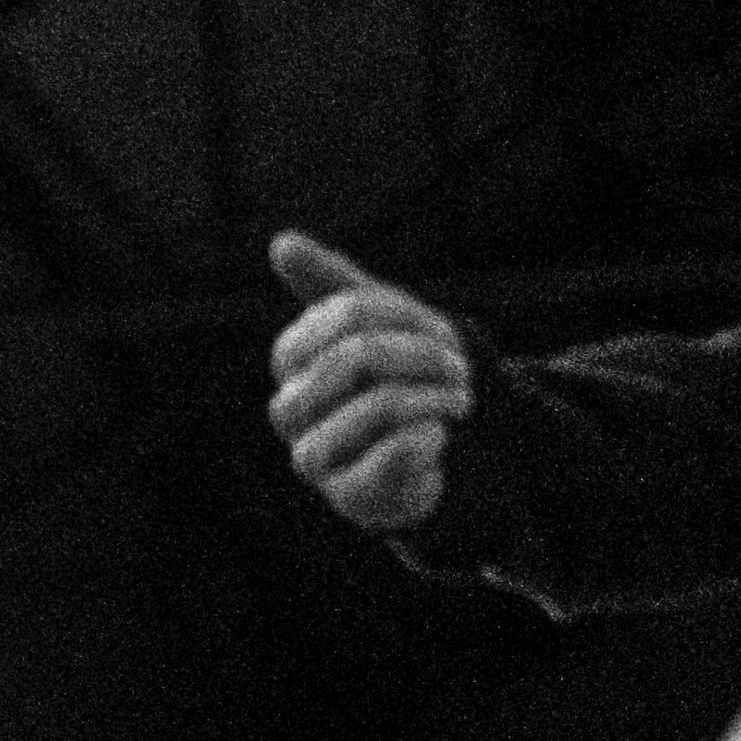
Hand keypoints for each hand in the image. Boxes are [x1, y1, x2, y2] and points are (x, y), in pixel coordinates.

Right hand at [267, 227, 472, 535]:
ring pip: (378, 406)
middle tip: (460, 369)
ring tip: (459, 401)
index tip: (439, 330)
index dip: (404, 318)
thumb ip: (330, 286)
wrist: (420, 462)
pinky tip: (440, 436)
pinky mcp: (349, 497)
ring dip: (434, 398)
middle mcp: (290, 409)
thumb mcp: (372, 328)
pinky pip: (394, 454)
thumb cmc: (393, 383)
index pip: (347, 316)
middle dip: (423, 359)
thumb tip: (280, 243)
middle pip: (358, 358)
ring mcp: (313, 456)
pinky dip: (429, 437)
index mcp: (292, 360)